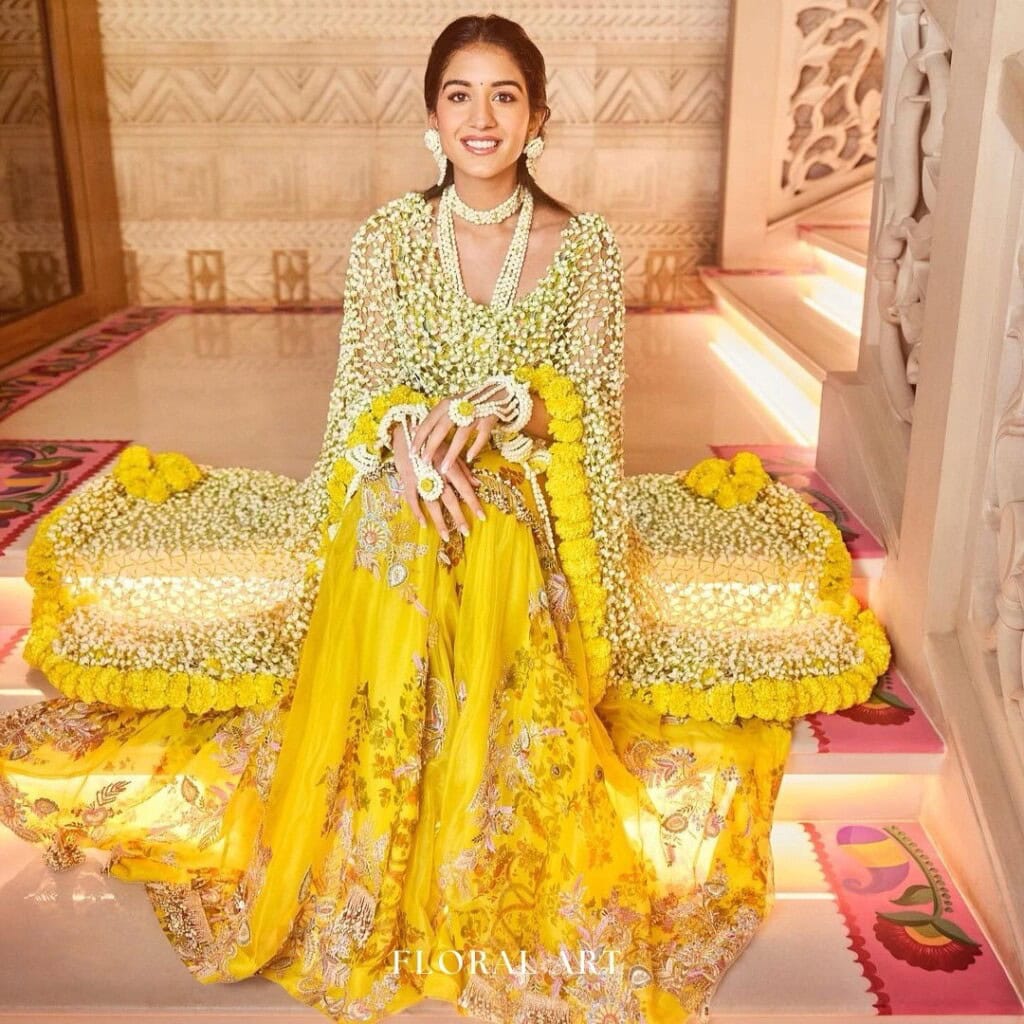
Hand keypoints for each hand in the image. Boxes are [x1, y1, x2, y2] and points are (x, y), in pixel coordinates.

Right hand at [390, 421, 485, 540]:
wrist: (406, 432)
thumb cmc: (432, 441)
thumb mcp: (450, 451)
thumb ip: (464, 469)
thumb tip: (478, 484)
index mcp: (449, 466)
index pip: (464, 488)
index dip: (473, 503)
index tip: (482, 517)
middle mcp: (436, 473)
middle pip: (449, 499)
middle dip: (458, 517)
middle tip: (466, 532)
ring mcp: (420, 478)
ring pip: (431, 504)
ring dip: (440, 521)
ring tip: (447, 536)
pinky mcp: (407, 480)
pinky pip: (412, 500)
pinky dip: (417, 512)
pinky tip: (424, 524)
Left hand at [410, 393, 500, 475]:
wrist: (495, 393)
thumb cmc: (467, 403)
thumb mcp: (448, 407)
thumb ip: (432, 418)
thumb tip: (413, 428)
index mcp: (445, 404)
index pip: (429, 422)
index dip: (419, 437)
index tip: (412, 452)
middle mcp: (458, 407)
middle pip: (442, 428)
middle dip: (432, 446)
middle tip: (424, 462)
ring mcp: (475, 413)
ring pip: (461, 435)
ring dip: (451, 453)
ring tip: (444, 468)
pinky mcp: (489, 419)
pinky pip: (481, 436)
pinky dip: (475, 448)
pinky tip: (469, 458)